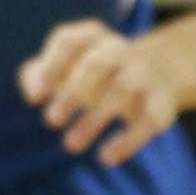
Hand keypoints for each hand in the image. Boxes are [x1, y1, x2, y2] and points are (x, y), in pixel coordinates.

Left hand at [18, 19, 190, 166]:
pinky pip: (150, 118)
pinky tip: (105, 157)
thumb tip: (33, 94)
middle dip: (73, 92)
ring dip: (93, 119)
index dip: (52, 66)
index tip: (38, 95)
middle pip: (96, 63)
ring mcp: (144, 72)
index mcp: (92, 37)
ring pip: (121, 89)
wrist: (158, 72)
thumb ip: (36, 76)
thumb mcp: (64, 69)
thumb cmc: (95, 74)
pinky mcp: (162, 100)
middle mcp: (119, 49)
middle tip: (50, 120)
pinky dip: (128, 140)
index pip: (70, 41)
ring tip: (70, 145)